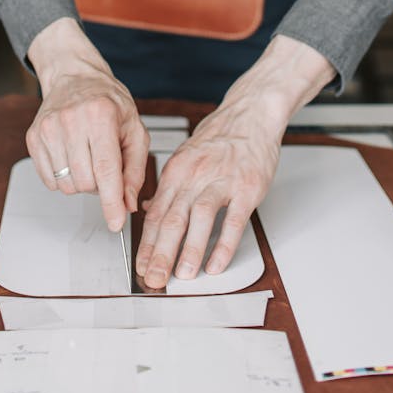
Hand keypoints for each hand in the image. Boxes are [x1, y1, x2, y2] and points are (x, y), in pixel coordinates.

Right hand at [25, 18, 149, 231]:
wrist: (75, 77)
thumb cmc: (109, 102)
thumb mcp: (134, 129)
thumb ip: (134, 169)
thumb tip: (128, 204)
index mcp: (101, 115)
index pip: (105, 169)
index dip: (111, 201)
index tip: (116, 223)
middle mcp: (71, 120)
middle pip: (85, 182)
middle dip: (99, 185)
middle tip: (104, 164)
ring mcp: (48, 128)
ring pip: (66, 185)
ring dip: (81, 182)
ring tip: (87, 157)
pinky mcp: (33, 137)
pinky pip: (49, 180)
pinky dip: (64, 178)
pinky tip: (71, 156)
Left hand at [135, 33, 334, 288]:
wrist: (251, 113)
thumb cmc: (220, 136)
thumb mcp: (186, 156)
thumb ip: (169, 187)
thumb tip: (149, 211)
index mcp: (177, 170)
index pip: (157, 213)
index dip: (147, 244)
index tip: (142, 266)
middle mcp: (195, 175)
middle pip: (173, 218)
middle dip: (161, 253)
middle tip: (154, 279)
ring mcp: (222, 181)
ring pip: (200, 218)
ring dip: (189, 250)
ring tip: (182, 275)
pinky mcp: (248, 187)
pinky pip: (234, 220)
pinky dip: (224, 244)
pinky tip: (216, 263)